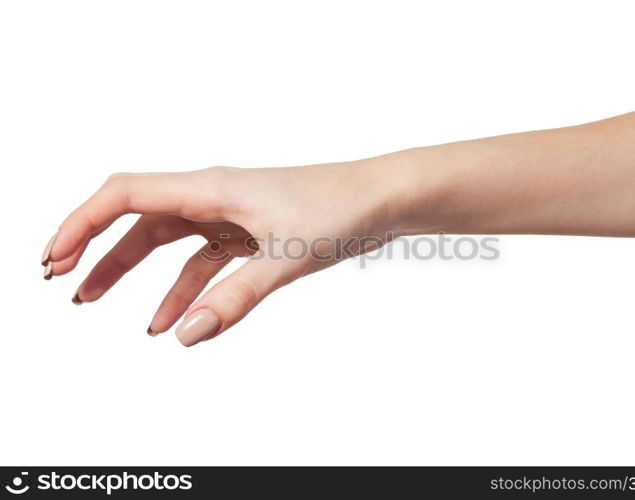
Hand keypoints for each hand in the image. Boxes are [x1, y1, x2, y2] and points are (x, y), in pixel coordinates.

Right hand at [41, 163, 393, 345]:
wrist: (382, 198)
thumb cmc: (340, 209)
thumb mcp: (286, 257)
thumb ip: (236, 297)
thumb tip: (187, 333)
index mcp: (212, 188)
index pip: (126, 195)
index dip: (82, 223)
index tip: (56, 258)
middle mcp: (214, 196)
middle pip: (137, 219)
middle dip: (97, 250)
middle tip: (62, 283)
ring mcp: (231, 214)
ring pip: (165, 240)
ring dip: (130, 270)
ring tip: (94, 301)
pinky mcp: (250, 232)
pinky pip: (203, 260)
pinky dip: (183, 288)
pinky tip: (170, 319)